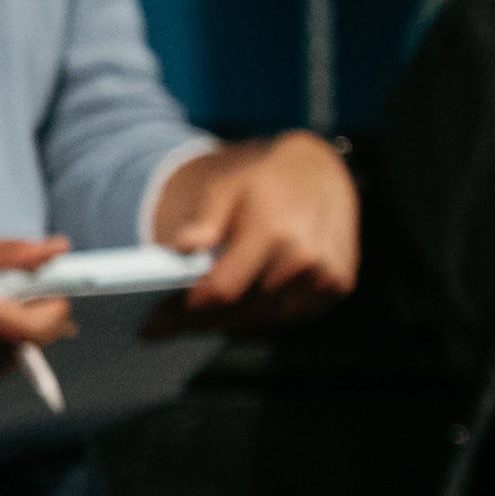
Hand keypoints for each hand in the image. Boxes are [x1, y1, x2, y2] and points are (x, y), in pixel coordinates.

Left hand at [158, 133, 359, 326]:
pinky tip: (239, 308)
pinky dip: (262, 314)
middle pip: (242, 311)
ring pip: (266, 318)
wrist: (321, 170)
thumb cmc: (265, 180)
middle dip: (200, 322)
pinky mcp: (340, 284)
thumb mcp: (226, 187)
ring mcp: (328, 275)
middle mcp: (307, 258)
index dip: (185, 312)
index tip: (154, 324)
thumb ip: (204, 218)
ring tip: (197, 318)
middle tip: (167, 325)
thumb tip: (183, 248)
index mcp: (274, 232)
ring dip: (230, 322)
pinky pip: (291, 313)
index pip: (223, 291)